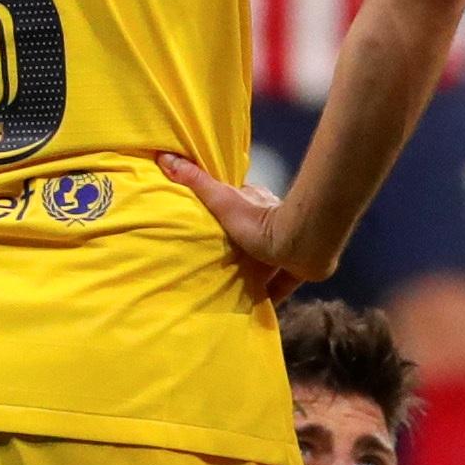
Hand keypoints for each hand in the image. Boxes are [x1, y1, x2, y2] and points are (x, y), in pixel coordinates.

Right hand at [154, 149, 320, 301]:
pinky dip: (272, 294)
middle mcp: (276, 220)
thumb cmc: (259, 221)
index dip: (226, 210)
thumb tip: (165, 157)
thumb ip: (197, 182)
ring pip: (269, 258)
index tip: (211, 223)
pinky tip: (259, 307)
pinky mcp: (299, 268)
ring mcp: (289, 245)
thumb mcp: (221, 199)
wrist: (300, 244)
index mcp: (258, 201)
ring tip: (234, 286)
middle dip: (240, 245)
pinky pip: (283, 283)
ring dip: (256, 271)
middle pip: (253, 233)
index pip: (240, 201)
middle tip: (219, 261)